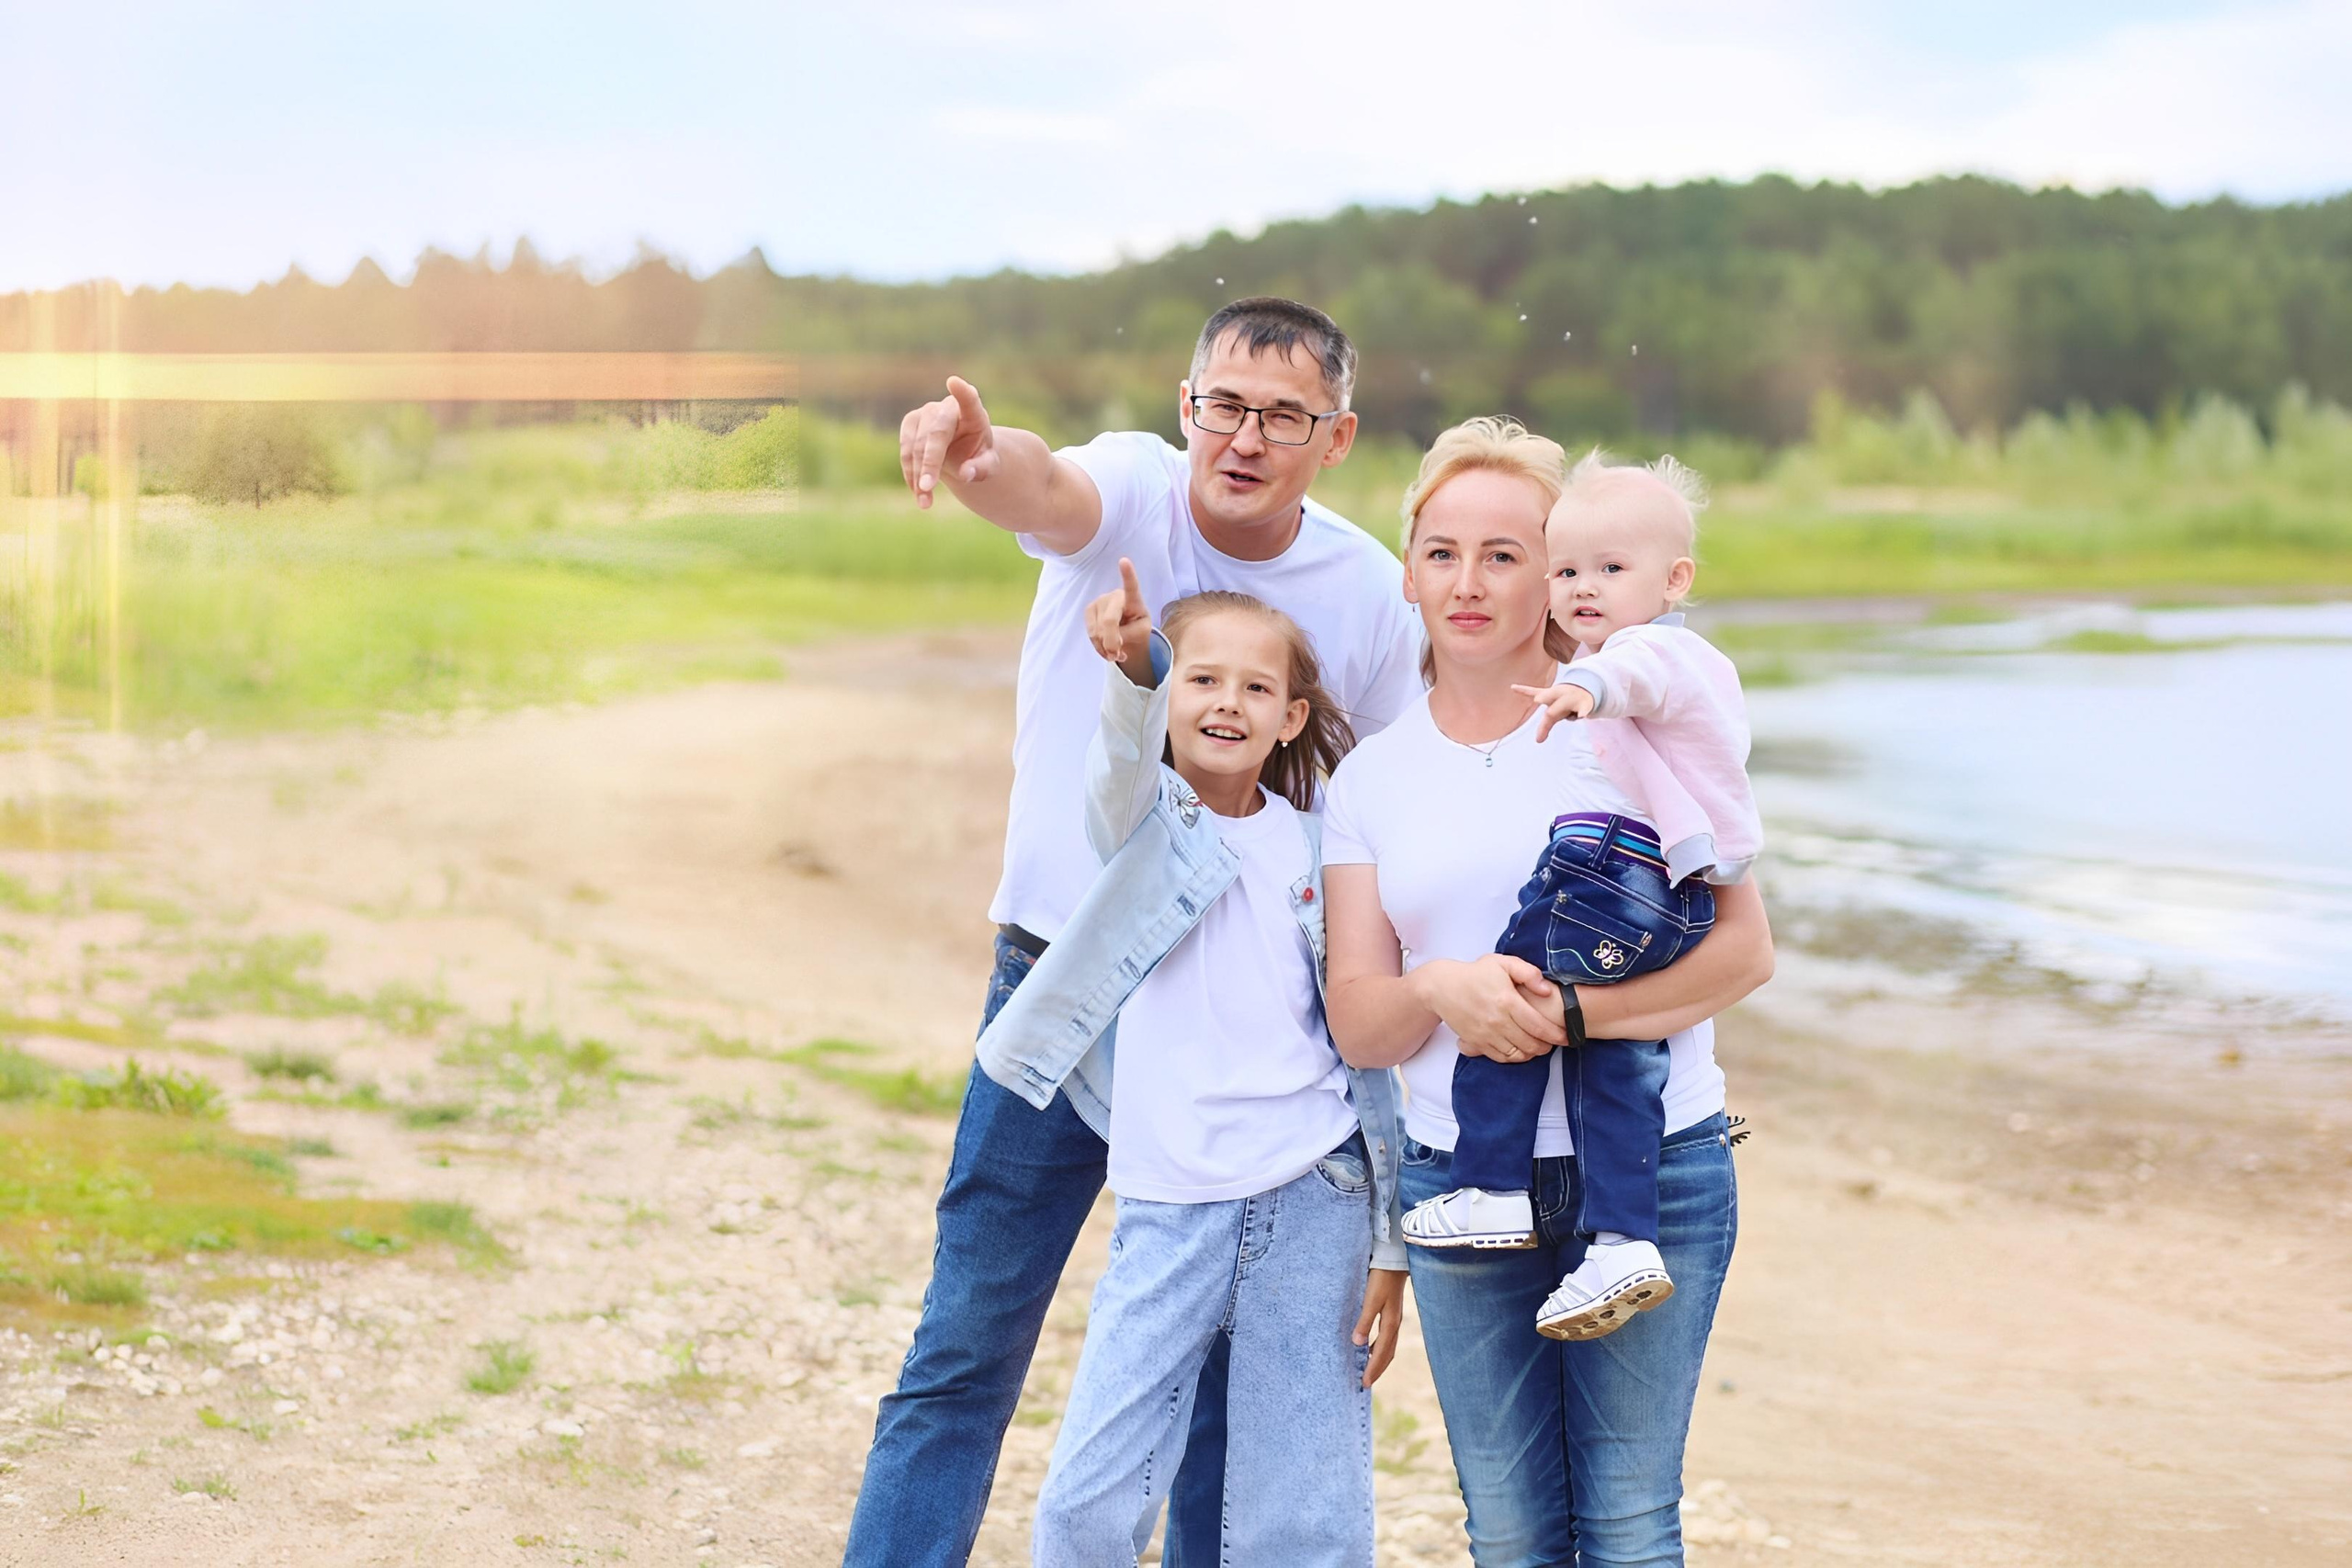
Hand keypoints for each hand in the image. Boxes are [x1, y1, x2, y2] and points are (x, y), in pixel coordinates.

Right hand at [899, 375, 997, 508]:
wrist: (961, 451)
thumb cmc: (978, 455)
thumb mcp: (988, 465)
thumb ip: (982, 468)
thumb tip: (966, 473)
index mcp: (974, 414)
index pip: (969, 400)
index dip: (962, 393)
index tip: (955, 383)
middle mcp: (948, 408)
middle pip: (936, 433)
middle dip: (930, 461)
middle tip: (928, 486)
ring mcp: (926, 413)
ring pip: (916, 445)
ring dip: (917, 474)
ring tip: (925, 502)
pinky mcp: (910, 423)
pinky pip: (905, 451)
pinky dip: (910, 473)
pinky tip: (918, 493)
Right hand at [1084, 558, 1153, 674]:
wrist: (1127, 630)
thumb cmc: (1137, 626)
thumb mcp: (1141, 632)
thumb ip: (1127, 634)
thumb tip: (1109, 641)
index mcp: (1133, 598)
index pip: (1131, 586)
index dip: (1127, 574)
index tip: (1124, 561)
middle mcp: (1115, 595)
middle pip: (1109, 621)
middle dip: (1112, 643)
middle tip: (1119, 656)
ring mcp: (1099, 601)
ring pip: (1097, 630)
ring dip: (1106, 648)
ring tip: (1116, 654)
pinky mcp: (1089, 611)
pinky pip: (1091, 633)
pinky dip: (1098, 647)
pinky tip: (1106, 649)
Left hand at [1353, 1268, 1406, 1387]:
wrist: (1393, 1259)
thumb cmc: (1381, 1278)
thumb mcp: (1371, 1299)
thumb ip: (1364, 1321)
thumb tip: (1357, 1343)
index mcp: (1390, 1324)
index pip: (1381, 1353)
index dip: (1373, 1369)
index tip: (1365, 1383)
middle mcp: (1394, 1324)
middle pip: (1388, 1353)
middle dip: (1378, 1369)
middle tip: (1367, 1382)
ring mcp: (1394, 1317)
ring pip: (1388, 1346)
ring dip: (1379, 1359)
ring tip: (1368, 1369)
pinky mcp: (1391, 1311)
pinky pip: (1386, 1336)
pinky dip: (1379, 1347)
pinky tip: (1370, 1346)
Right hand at [1414, 955, 1566, 1061]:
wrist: (1441, 987)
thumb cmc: (1474, 973)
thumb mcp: (1502, 963)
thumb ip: (1528, 973)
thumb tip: (1547, 990)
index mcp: (1506, 1000)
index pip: (1538, 1025)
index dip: (1556, 1034)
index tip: (1567, 1036)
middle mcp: (1497, 1021)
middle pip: (1530, 1043)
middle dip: (1547, 1046)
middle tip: (1555, 1042)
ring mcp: (1485, 1034)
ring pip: (1517, 1054)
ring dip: (1532, 1053)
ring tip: (1539, 1046)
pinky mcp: (1476, 1042)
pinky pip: (1500, 1058)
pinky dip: (1515, 1058)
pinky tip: (1521, 1050)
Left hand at [1511, 681, 1594, 741]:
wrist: (1585, 691)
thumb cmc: (1564, 702)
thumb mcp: (1554, 710)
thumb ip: (1545, 726)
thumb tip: (1538, 741)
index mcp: (1551, 695)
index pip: (1537, 693)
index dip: (1526, 691)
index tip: (1520, 691)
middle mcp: (1560, 695)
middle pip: (1551, 695)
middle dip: (1545, 697)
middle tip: (1537, 699)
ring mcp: (1573, 699)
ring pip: (1565, 704)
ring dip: (1561, 707)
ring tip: (1554, 710)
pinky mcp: (1585, 705)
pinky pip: (1584, 709)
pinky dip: (1583, 713)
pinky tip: (1582, 717)